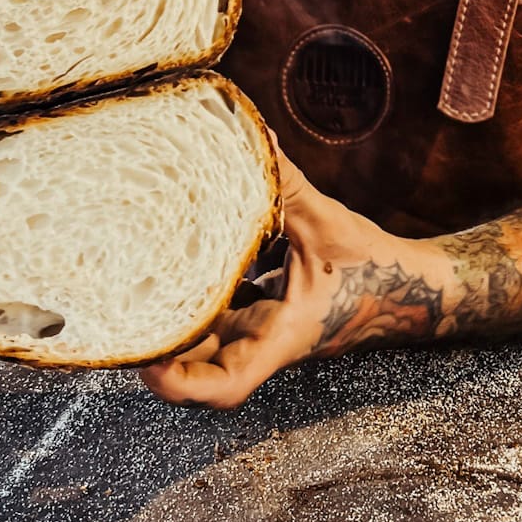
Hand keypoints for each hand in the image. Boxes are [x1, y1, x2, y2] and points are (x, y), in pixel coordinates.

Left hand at [139, 141, 446, 408]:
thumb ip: (286, 183)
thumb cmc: (373, 268)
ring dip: (166, 321)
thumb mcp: (326, 222)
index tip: (146, 362)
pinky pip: (214, 316)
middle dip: (152, 348)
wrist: (409, 291)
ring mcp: (257, 333)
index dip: (179, 385)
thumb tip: (253, 135)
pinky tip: (172, 261)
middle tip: (112, 309)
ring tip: (127, 281)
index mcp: (280, 336)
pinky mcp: (258, 316)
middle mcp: (261, 342)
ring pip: (199, 342)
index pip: (225, 386)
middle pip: (194, 369)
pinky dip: (191, 297)